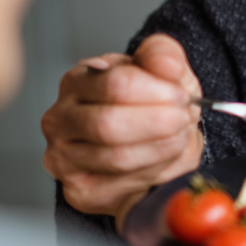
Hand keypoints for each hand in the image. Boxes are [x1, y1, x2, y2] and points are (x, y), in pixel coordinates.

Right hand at [41, 34, 203, 229]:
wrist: (152, 140)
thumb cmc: (151, 100)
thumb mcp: (164, 68)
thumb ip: (164, 55)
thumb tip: (165, 63)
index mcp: (78, 80)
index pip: (116, 84)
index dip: (158, 91)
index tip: (182, 94)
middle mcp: (61, 119)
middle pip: (109, 124)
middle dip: (158, 123)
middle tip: (184, 118)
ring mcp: (64, 157)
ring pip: (118, 157)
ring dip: (162, 147)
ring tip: (179, 135)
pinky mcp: (80, 190)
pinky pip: (125, 185)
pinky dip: (157, 171)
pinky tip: (165, 158)